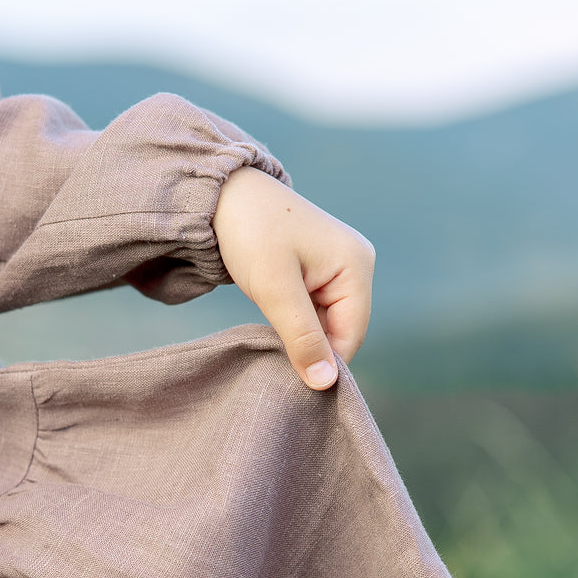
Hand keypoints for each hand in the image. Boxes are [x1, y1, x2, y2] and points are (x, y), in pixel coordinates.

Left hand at [212, 164, 374, 389]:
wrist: (221, 194)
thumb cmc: (250, 232)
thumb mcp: (274, 289)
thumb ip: (301, 336)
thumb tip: (326, 383)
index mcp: (357, 266)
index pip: (351, 336)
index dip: (325, 363)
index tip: (291, 383)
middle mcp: (356, 266)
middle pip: (341, 331)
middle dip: (312, 350)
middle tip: (275, 365)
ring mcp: (338, 268)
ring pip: (326, 324)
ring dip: (302, 338)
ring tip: (271, 344)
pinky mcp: (318, 271)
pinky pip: (315, 311)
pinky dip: (296, 325)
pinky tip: (273, 327)